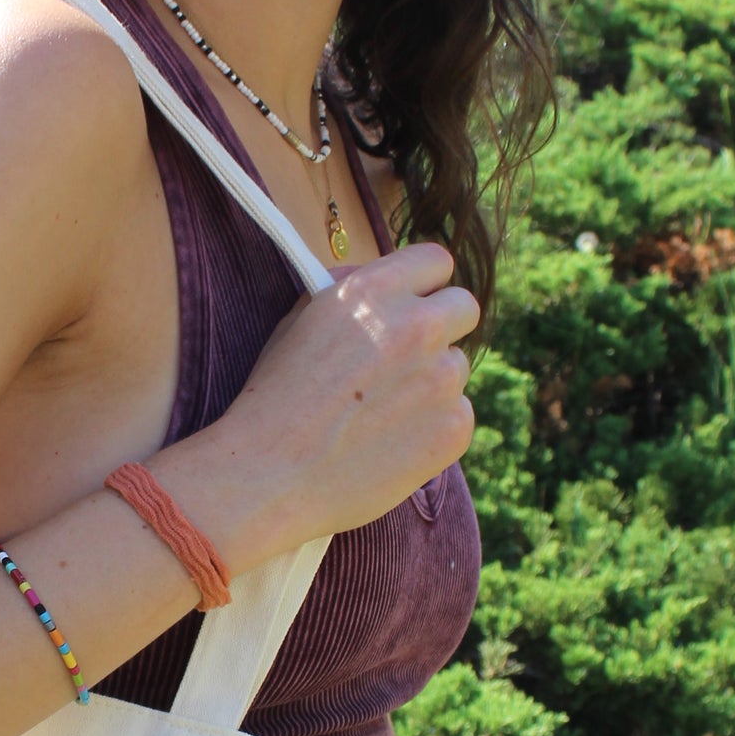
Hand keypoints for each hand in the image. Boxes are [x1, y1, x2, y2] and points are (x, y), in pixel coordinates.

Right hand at [197, 242, 478, 553]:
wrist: (271, 474)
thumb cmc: (276, 397)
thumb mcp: (300, 321)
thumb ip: (350, 291)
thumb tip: (386, 285)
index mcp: (375, 290)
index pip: (436, 261)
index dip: (423, 284)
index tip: (415, 303)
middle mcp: (418, 326)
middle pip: (464, 308)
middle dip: (441, 327)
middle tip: (408, 357)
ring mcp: (442, 378)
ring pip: (457, 367)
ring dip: (431, 382)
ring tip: (381, 412)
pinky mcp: (454, 427)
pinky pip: (459, 414)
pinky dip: (433, 426)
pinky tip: (390, 441)